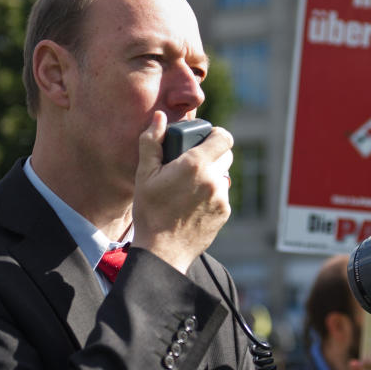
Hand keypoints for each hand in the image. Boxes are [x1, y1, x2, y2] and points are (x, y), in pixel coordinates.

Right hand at [132, 111, 233, 272]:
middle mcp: (213, 179)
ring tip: (189, 187)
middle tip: (193, 163)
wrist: (162, 251)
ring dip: (211, 176)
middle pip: (226, 155)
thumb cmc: (150, 212)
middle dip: (212, 154)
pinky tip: (193, 204)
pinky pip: (222, 195)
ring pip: (223, 176)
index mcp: (195, 165)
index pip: (224, 137)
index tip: (205, 139)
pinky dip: (212, 195)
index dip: (216, 135)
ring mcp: (221, 197)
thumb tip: (160, 117)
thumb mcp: (144, 175)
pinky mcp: (224, 212)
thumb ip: (152, 142)